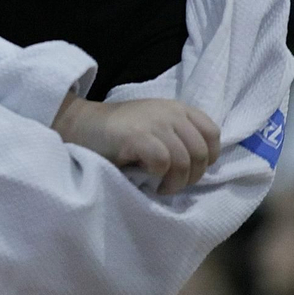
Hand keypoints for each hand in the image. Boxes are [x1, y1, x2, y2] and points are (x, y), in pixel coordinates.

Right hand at [54, 98, 219, 193]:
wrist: (81, 124)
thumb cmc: (118, 132)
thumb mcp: (154, 124)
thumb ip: (176, 136)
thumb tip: (197, 167)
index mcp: (177, 108)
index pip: (212, 133)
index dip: (209, 157)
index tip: (192, 170)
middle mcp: (170, 112)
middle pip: (202, 152)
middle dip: (192, 176)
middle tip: (173, 184)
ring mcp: (155, 123)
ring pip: (185, 161)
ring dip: (176, 182)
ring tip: (161, 187)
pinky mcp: (138, 136)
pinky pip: (163, 163)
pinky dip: (158, 176)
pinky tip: (146, 178)